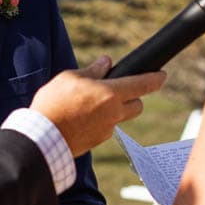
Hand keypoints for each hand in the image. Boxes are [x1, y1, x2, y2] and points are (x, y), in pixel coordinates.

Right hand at [29, 56, 164, 156]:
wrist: (43, 138)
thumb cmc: (54, 104)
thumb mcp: (70, 78)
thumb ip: (92, 71)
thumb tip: (105, 63)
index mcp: (110, 94)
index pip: (142, 84)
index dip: (155, 79)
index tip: (162, 75)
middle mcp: (114, 114)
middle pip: (137, 105)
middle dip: (133, 97)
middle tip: (118, 90)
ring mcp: (107, 130)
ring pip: (120, 117)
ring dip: (114, 110)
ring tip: (90, 104)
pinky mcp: (98, 141)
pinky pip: (106, 128)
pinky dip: (100, 122)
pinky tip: (81, 118)